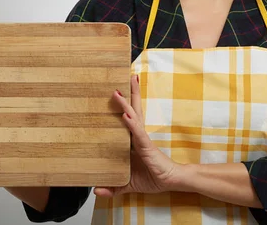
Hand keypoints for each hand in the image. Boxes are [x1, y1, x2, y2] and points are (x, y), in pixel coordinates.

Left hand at [94, 74, 180, 197]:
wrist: (171, 182)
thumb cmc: (153, 177)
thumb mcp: (127, 184)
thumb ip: (113, 187)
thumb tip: (96, 190)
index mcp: (133, 140)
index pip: (127, 118)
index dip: (122, 105)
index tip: (116, 91)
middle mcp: (138, 135)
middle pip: (133, 109)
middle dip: (130, 93)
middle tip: (127, 76)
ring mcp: (142, 139)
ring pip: (134, 117)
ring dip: (126, 104)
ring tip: (118, 92)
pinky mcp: (147, 146)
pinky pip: (138, 133)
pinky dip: (131, 123)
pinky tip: (125, 115)